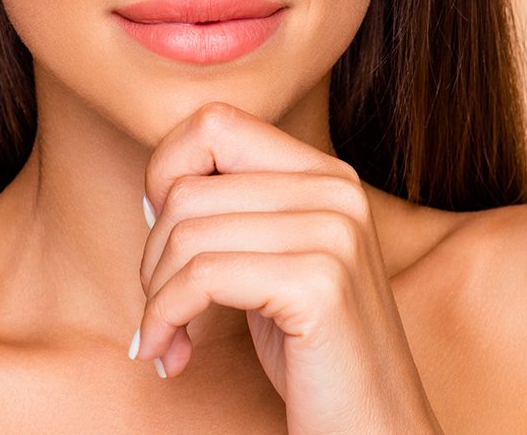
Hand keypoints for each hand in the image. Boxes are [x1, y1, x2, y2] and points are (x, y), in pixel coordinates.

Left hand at [132, 102, 445, 434]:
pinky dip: (166, 319)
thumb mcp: (270, 264)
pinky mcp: (319, 283)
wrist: (374, 431)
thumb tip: (155, 190)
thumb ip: (231, 214)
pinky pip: (200, 278)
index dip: (165, 175)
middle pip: (187, 188)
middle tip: (161, 311)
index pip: (213, 122)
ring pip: (186, 234)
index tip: (162, 240)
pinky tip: (172, 356)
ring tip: (166, 338)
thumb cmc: (310, 355)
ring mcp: (334, 233)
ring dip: (155, 297)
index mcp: (326, 175)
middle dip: (152, 257)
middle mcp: (337, 190)